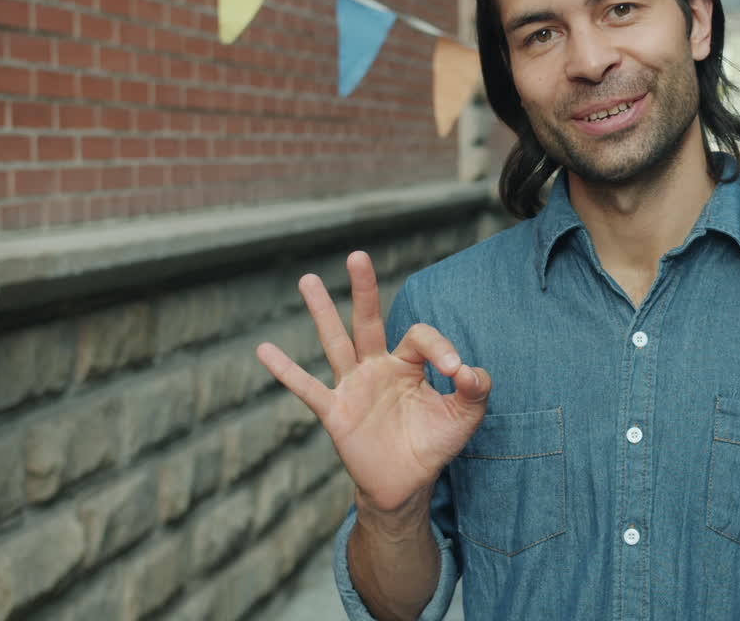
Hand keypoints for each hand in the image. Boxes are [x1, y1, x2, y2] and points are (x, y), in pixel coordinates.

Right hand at [256, 251, 490, 520]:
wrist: (408, 484)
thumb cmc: (434, 443)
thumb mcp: (465, 416)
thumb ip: (476, 390)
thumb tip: (469, 370)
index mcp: (407, 363)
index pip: (419, 338)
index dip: (440, 348)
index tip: (457, 373)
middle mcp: (377, 367)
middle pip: (368, 321)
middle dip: (364, 289)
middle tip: (358, 255)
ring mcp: (353, 387)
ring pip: (335, 343)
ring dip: (322, 312)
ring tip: (309, 279)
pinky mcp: (335, 413)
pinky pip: (308, 389)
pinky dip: (286, 371)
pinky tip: (264, 349)